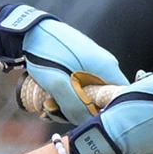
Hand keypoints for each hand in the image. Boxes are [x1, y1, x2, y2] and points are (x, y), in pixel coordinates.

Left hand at [0, 5, 123, 123]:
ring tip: (49, 106)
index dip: (108, 112)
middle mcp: (105, 66)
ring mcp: (94, 64)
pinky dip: (68, 94)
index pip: (120, 96)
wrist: (31, 30)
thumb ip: (74, 105)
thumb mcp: (58, 83)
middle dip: (83, 111)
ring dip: (70, 104)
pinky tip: (51, 98)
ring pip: (89, 94)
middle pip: (103, 98)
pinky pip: (81, 86)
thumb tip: (87, 122)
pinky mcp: (82, 65)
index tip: (89, 121)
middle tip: (59, 114)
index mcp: (106, 67)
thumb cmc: (46, 53)